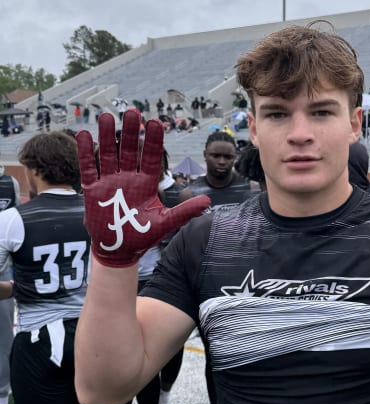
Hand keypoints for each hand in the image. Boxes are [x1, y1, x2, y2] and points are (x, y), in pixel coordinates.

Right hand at [76, 110, 209, 267]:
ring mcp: (110, 182)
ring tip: (106, 116)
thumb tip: (208, 201)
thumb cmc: (144, 235)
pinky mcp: (93, 190)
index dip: (153, 141)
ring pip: (108, 154)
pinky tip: (84, 134)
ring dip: (106, 136)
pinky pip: (89, 167)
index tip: (155, 122)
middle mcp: (128, 178)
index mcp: (146, 184)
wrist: (119, 250)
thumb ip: (185, 211)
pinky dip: (86, 152)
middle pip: (129, 151)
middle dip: (130, 132)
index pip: (152, 158)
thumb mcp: (166, 222)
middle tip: (132, 112)